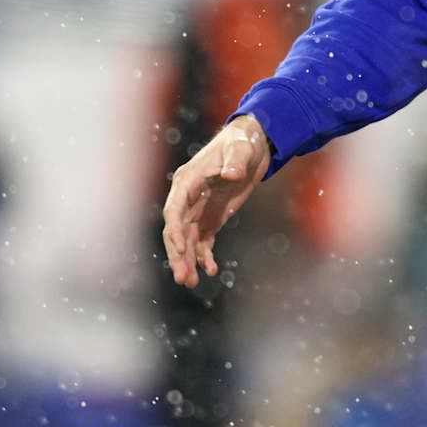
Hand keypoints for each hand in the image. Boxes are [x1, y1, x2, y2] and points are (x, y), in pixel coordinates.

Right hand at [161, 115, 271, 286]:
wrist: (253, 145)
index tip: (179, 247)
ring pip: (187, 241)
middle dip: (178, 255)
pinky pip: (203, 241)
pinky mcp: (211, 218)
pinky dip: (204, 256)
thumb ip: (235, 161)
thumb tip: (231, 174)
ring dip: (187, 261)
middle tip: (183, 279)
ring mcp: (198, 210)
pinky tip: (211, 271)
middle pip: (176, 231)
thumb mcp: (242, 148)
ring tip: (191, 283)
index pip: (174, 209)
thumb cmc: (243, 142)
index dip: (174, 229)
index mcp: (188, 181)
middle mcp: (188, 197)